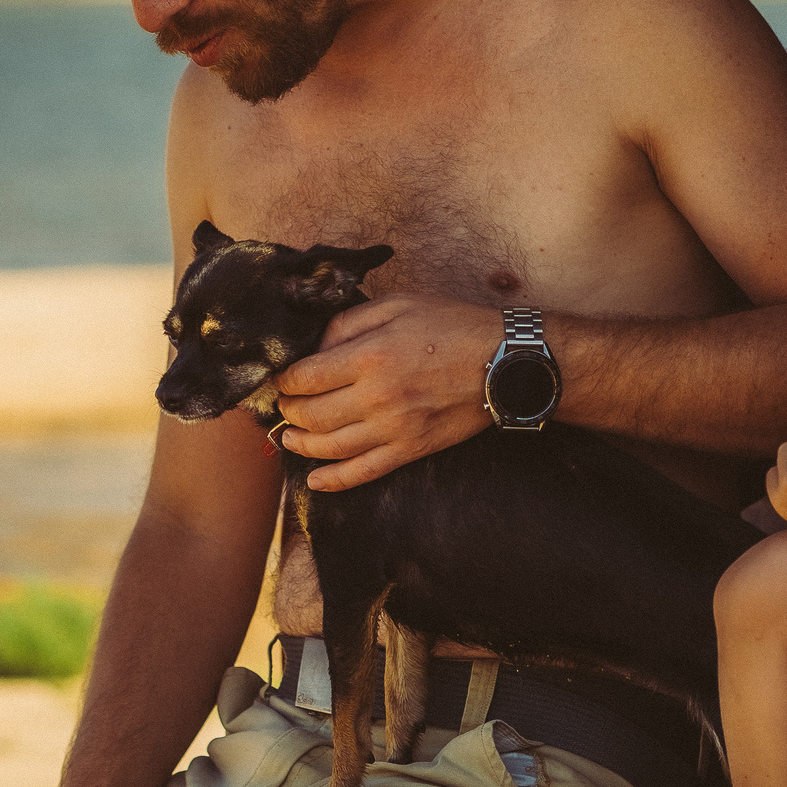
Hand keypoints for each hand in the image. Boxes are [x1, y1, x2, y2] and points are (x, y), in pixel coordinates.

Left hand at [272, 294, 502, 491]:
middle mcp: (376, 398)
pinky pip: (364, 472)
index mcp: (369, 357)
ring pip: (330, 448)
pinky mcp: (411, 449)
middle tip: (284, 406)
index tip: (281, 379)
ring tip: (289, 438)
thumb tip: (316, 349)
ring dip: (301, 445)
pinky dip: (334, 480)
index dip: (284, 380)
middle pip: (311, 415)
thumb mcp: (397, 305)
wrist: (505, 362)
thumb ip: (348, 323)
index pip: (305, 377)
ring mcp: (394, 429)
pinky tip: (315, 480)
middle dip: (288, 411)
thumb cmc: (451, 326)